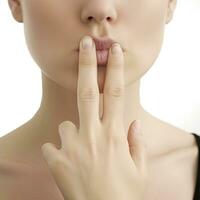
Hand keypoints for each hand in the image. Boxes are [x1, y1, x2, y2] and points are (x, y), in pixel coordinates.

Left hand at [41, 36, 147, 199]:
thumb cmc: (125, 195)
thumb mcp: (140, 169)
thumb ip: (137, 143)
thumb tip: (133, 124)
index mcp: (115, 135)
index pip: (117, 93)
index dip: (116, 69)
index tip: (115, 51)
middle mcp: (93, 136)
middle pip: (89, 92)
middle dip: (88, 64)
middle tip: (86, 44)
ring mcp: (72, 147)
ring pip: (66, 124)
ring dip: (72, 131)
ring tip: (80, 150)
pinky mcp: (57, 161)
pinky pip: (52, 146)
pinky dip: (59, 150)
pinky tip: (67, 162)